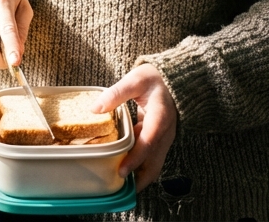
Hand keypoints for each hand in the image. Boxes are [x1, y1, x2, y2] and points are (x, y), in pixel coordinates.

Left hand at [91, 65, 177, 191]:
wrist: (173, 79)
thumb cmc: (154, 79)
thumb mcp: (135, 80)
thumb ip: (116, 93)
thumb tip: (95, 108)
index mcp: (160, 119)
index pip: (148, 144)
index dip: (135, 160)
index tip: (122, 171)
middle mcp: (165, 133)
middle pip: (155, 163)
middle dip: (140, 179)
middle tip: (120, 189)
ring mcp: (164, 138)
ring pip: (154, 164)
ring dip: (139, 175)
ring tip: (120, 186)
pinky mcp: (159, 139)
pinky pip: (150, 157)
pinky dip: (139, 166)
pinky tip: (124, 169)